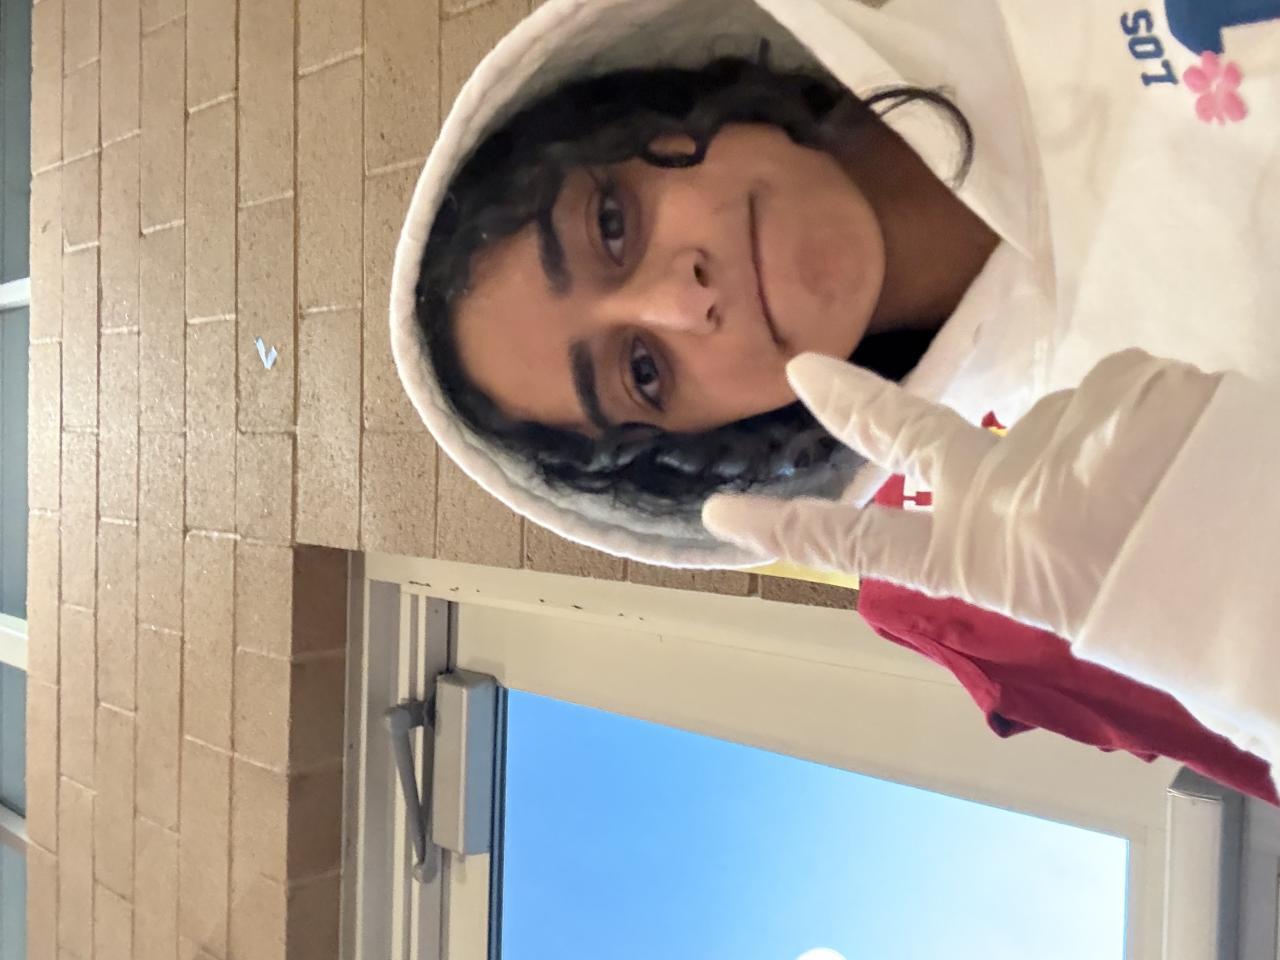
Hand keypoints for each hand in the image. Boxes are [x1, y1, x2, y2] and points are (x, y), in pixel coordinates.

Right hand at [703, 349, 1220, 638]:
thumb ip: (1032, 547)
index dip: (788, 525)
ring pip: (1064, 419)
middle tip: (808, 368)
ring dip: (1101, 443)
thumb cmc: (1181, 619)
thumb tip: (1034, 501)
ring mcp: (1060, 433)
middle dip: (855, 402)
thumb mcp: (1079, 605)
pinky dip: (1155, 417)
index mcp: (989, 558)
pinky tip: (1194, 456)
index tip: (722, 509)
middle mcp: (1005, 489)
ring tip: (1168, 492)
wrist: (1268, 579)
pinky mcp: (1123, 388)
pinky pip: (1127, 391)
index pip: (864, 544)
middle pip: (913, 433)